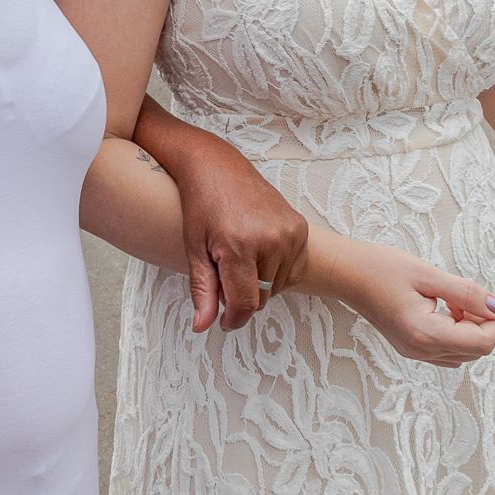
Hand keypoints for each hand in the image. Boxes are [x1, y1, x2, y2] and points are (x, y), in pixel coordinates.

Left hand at [167, 147, 309, 332]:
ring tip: (239, 259)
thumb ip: (202, 290)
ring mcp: (290, 232)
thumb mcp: (194, 249)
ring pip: (278, 287)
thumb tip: (202, 327)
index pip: (245, 303)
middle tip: (224, 274)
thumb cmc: (201, 207)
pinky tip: (258, 254)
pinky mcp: (301, 228)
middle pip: (263, 297)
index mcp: (240, 245)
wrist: (219, 167)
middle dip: (243, 296)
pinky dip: (277, 272)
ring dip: (259, 284)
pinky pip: (293, 271)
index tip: (224, 322)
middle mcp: (271, 239)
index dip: (233, 319)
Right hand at [331, 239, 494, 367]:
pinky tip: (443, 309)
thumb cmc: (381, 268)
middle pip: (476, 351)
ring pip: (463, 352)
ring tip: (452, 300)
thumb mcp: (428, 274)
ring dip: (470, 329)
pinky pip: (447, 350)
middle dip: (483, 324)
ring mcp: (414, 353)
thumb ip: (468, 293)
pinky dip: (455, 332)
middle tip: (466, 295)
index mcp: (426, 334)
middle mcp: (420, 351)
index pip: (482, 343)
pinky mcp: (411, 348)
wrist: (345, 273)